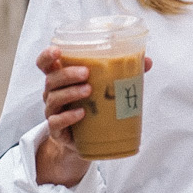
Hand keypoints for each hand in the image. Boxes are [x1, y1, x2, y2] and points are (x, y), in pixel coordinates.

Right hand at [33, 48, 153, 188]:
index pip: (45, 63)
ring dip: (70, 93)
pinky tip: (81, 114)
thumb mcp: (103, 89)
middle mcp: (53, 93)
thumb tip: (147, 61)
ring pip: (54, 98)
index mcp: (61, 79)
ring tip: (89, 91)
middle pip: (51, 79)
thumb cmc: (93, 107)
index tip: (58, 51)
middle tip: (87, 73)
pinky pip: (56, 122)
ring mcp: (53, 111)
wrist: (86, 141)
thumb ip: (122, 72)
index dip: (47, 55)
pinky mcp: (57, 130)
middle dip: (67, 74)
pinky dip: (68, 117)